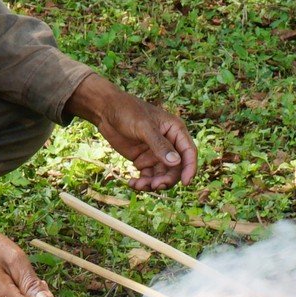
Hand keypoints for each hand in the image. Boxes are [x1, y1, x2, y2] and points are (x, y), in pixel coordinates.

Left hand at [66, 73, 196, 189]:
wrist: (105, 111)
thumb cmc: (127, 111)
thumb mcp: (144, 127)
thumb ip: (160, 145)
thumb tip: (176, 162)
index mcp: (175, 130)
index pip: (189, 152)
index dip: (190, 168)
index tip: (186, 183)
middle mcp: (169, 143)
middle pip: (176, 168)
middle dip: (167, 179)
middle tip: (154, 185)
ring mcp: (156, 153)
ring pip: (161, 175)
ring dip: (152, 183)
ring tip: (138, 185)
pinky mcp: (143, 159)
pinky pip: (148, 176)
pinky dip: (142, 182)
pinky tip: (132, 182)